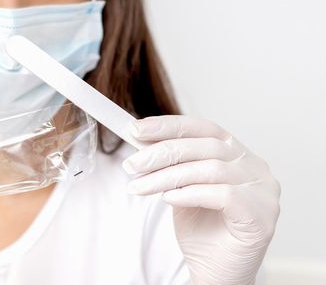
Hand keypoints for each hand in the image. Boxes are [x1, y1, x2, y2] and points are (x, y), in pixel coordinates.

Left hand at [123, 116, 279, 284]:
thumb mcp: (179, 188)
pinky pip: (224, 195)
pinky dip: (190, 194)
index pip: (202, 127)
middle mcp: (254, 167)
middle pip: (205, 146)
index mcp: (236, 153)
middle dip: (161, 153)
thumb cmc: (201, 230)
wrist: (215, 271)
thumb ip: (169, 165)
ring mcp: (263, 190)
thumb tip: (140, 140)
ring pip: (210, 169)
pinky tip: (168, 199)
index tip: (136, 128)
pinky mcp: (262, 215)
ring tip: (141, 187)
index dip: (169, 126)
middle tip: (131, 164)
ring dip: (168, 176)